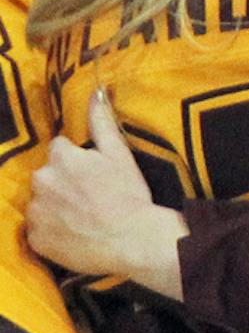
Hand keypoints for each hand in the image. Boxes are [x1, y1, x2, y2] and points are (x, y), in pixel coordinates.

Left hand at [26, 89, 182, 297]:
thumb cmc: (128, 194)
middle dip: (62, 182)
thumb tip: (96, 91)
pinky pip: (38, 230)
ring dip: (54, 206)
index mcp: (60, 158)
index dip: (77, 162)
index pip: (60, 150)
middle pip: (46, 176)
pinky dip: (51, 231)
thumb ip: (101, 122)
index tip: (93, 175)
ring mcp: (35, 212)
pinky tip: (73, 233)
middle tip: (89, 197)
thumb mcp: (119, 154)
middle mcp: (41, 181)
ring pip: (40, 202)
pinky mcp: (34, 239)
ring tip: (81, 217)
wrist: (131, 240)